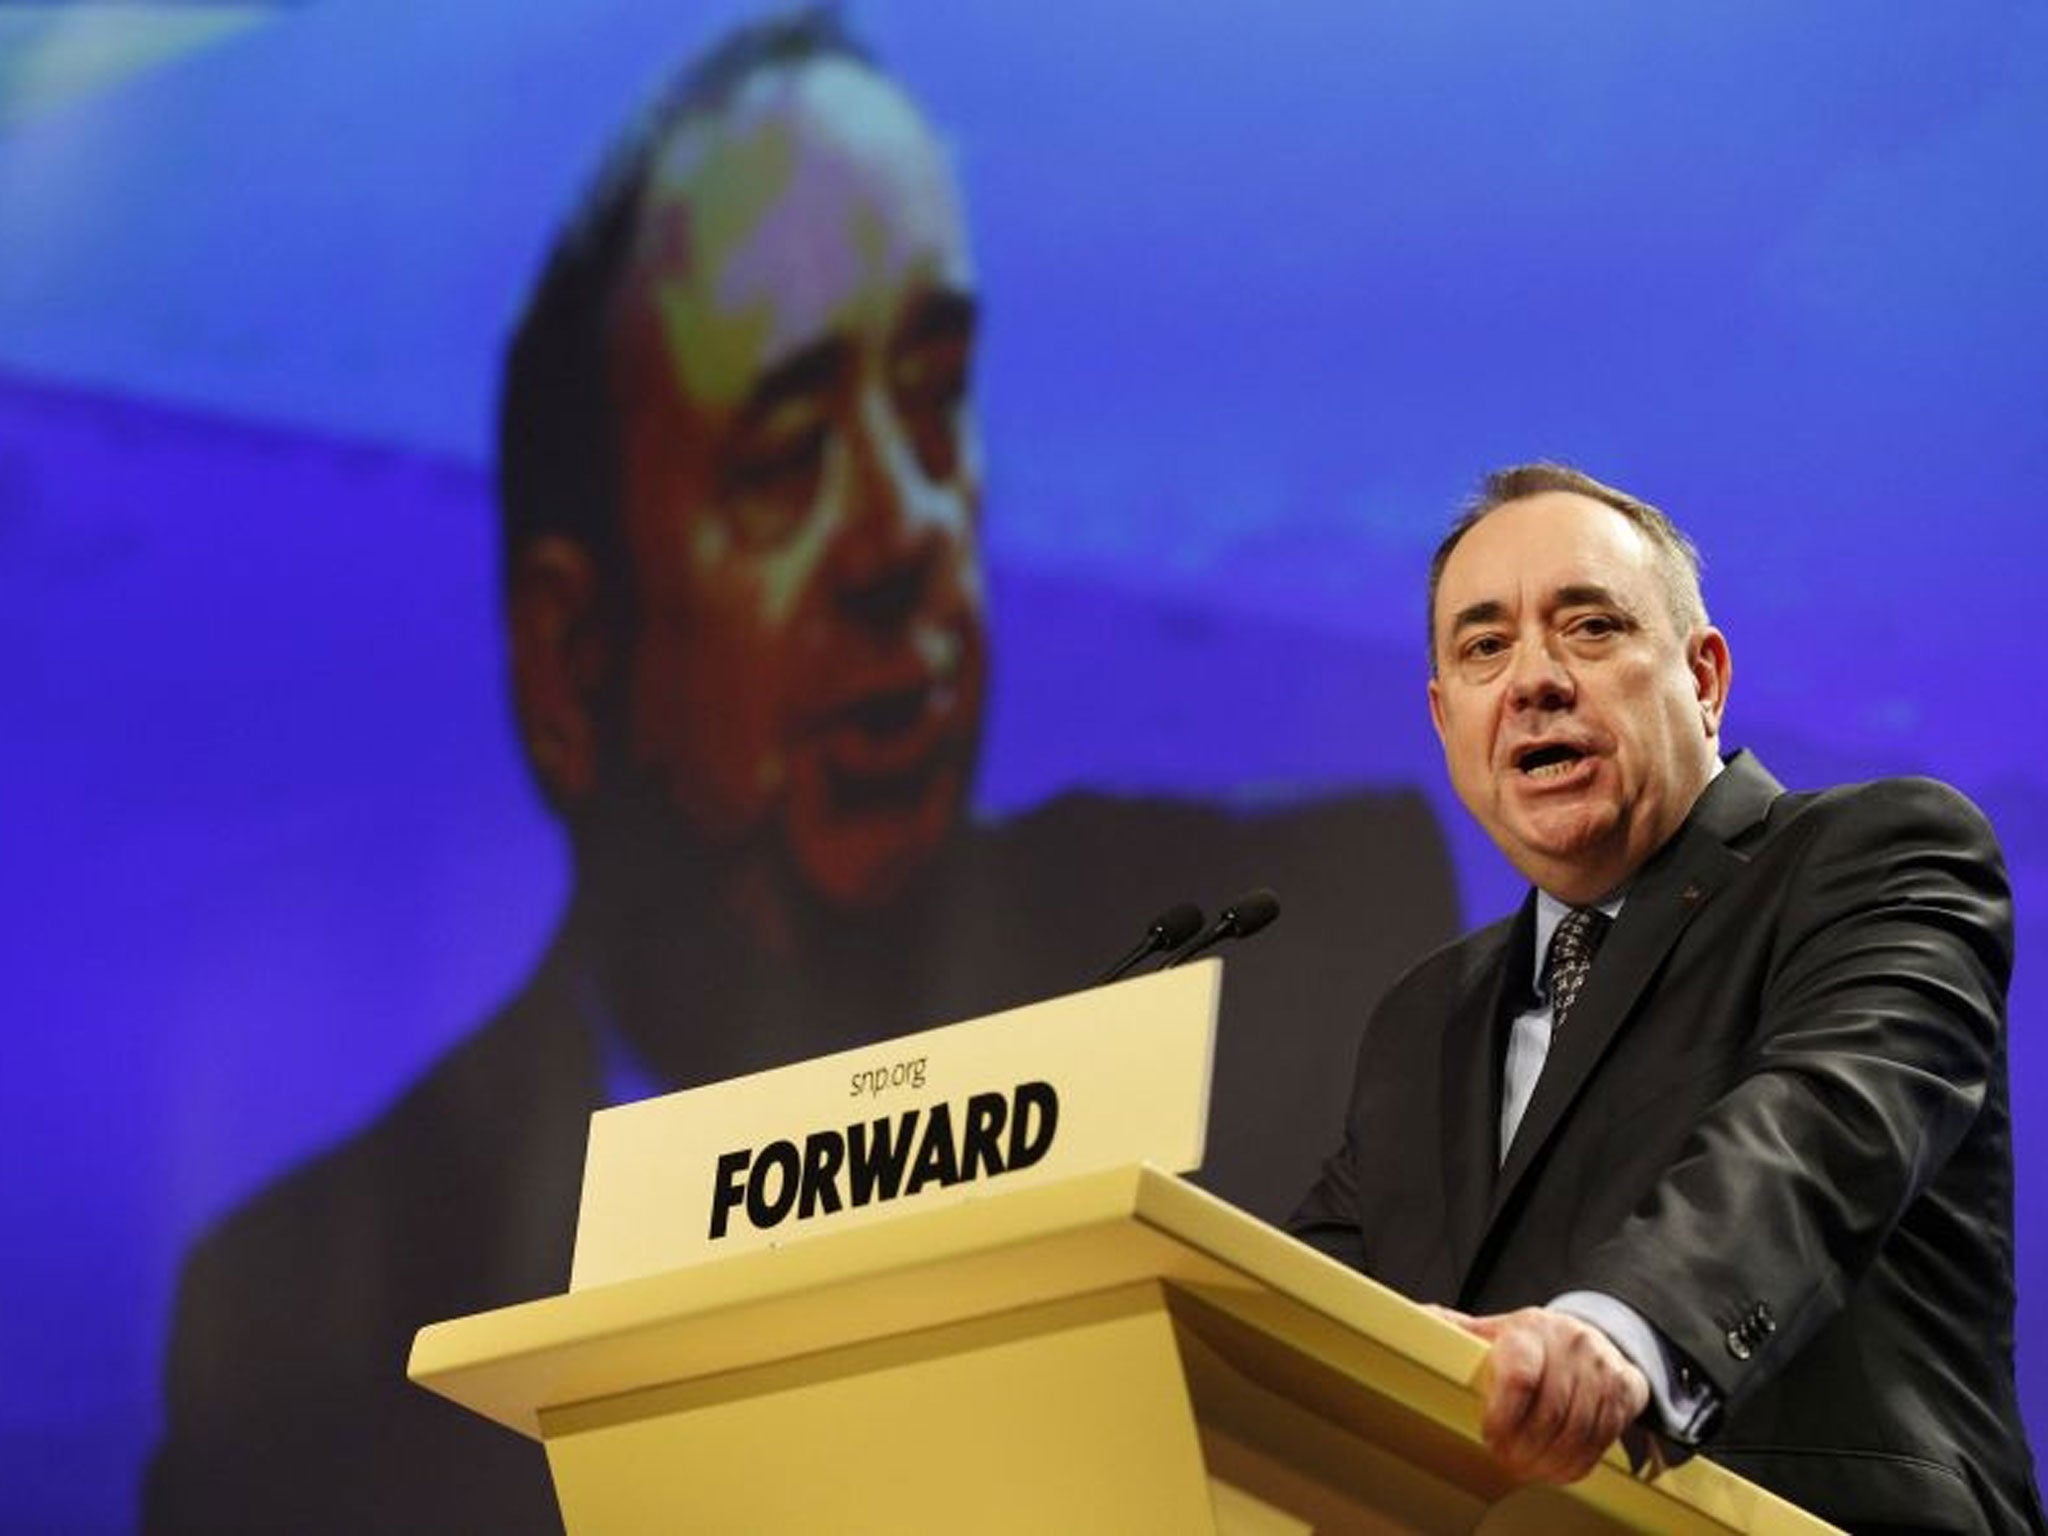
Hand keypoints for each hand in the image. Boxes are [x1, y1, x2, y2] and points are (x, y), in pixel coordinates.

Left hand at [1440, 1305, 1649, 1482]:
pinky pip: (1601, 1440)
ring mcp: (1602, 1368)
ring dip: (1549, 1461)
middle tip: (1505, 1461)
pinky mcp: (1626, 1392)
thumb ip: (1456, 1330)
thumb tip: (1412, 1319)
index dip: (1503, 1414)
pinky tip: (1555, 1469)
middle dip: (1524, 1447)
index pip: (1520, 1374)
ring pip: (1577, 1431)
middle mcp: (1571, 1344)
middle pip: (1549, 1412)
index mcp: (1531, 1329)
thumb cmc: (1532, 1342)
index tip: (1489, 1435)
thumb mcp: (1494, 1330)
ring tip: (1527, 1470)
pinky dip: (1575, 1463)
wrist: (1593, 1337)